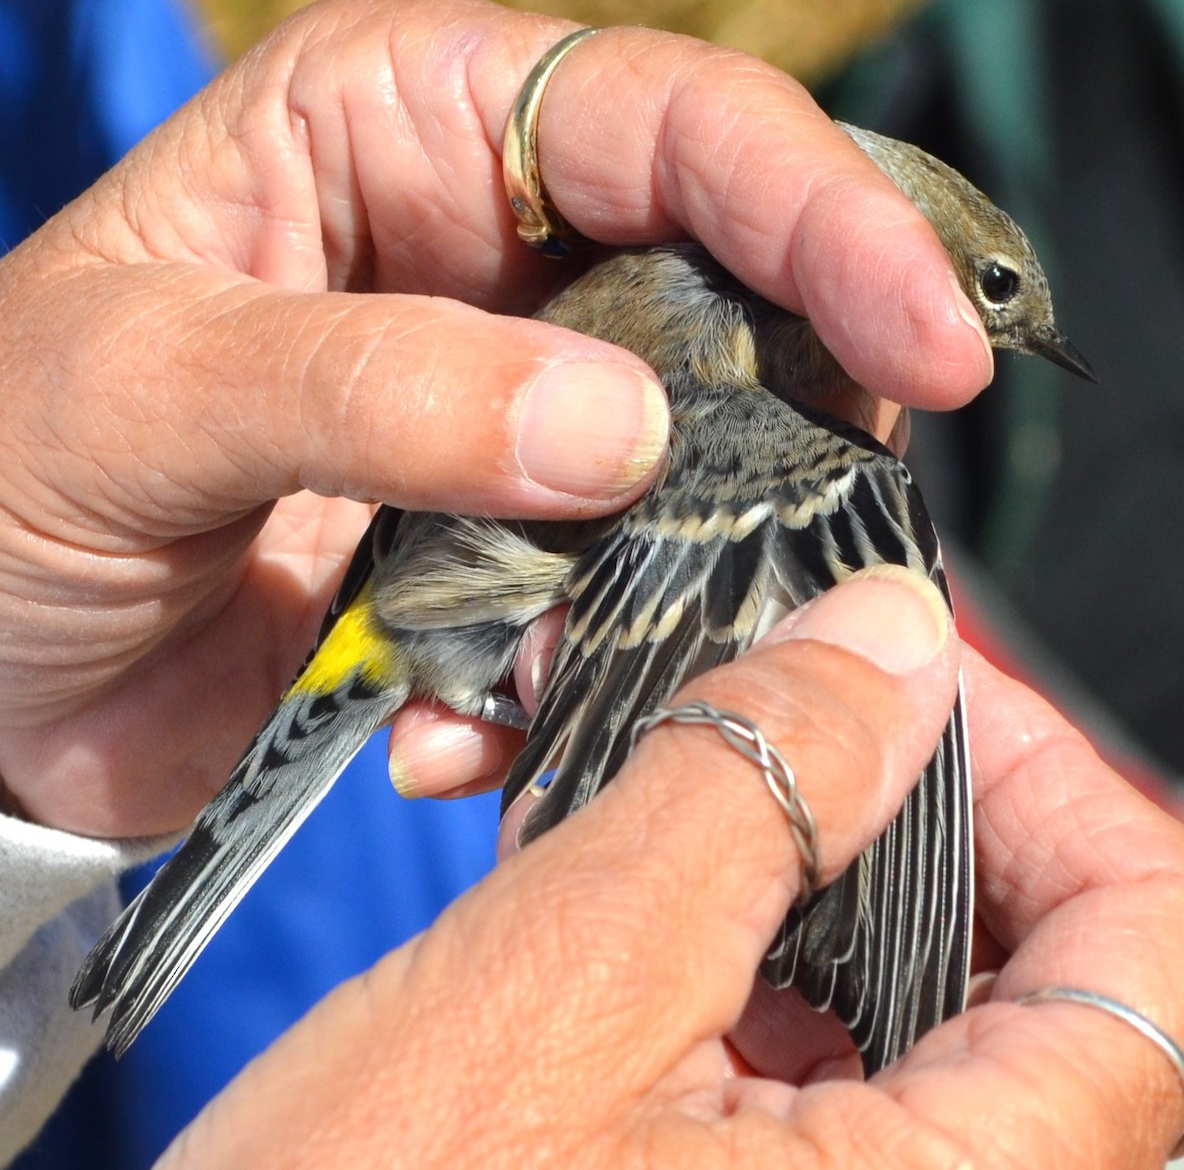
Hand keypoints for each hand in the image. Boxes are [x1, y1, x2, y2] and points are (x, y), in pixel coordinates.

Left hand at [0, 0, 990, 835]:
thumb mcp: (141, 393)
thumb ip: (376, 387)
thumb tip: (622, 430)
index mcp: (400, 131)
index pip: (668, 126)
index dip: (822, 217)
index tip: (929, 346)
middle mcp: (481, 257)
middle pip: (725, 293)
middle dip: (791, 412)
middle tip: (832, 516)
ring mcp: (503, 412)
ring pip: (690, 469)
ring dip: (666, 578)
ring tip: (554, 657)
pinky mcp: (501, 548)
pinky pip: (611, 595)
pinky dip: (565, 671)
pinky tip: (456, 719)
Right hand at [148, 568, 1183, 1167]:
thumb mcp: (558, 991)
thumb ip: (747, 789)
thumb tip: (890, 638)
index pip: (1149, 945)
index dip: (1043, 774)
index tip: (903, 679)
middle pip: (1020, 949)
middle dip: (868, 784)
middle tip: (744, 696)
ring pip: (895, 983)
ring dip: (770, 845)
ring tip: (641, 772)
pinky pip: (801, 1043)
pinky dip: (723, 932)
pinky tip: (611, 879)